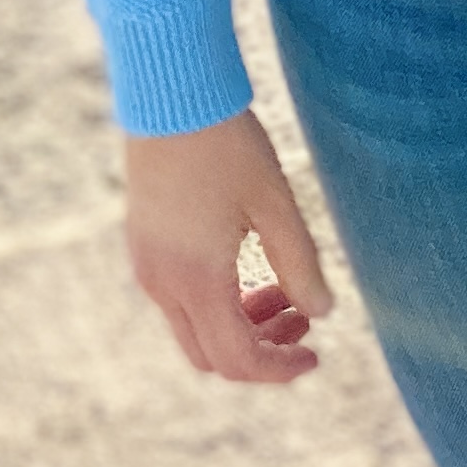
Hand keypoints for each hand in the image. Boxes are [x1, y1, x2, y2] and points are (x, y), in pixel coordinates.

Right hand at [121, 106, 336, 384]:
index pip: (237, 359)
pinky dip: (216, 303)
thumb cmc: (228, 144)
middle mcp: (163, 284)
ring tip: (284, 291)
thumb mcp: (275, 203)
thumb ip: (300, 263)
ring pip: (194, 330)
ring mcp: (147, 267)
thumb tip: (323, 312)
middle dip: (261, 350)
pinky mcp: (144, 247)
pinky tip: (249, 266)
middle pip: (212, 356)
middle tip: (302, 320)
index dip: (278, 369)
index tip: (315, 355)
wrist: (170, 97)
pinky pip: (179, 301)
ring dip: (240, 326)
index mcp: (197, 280)